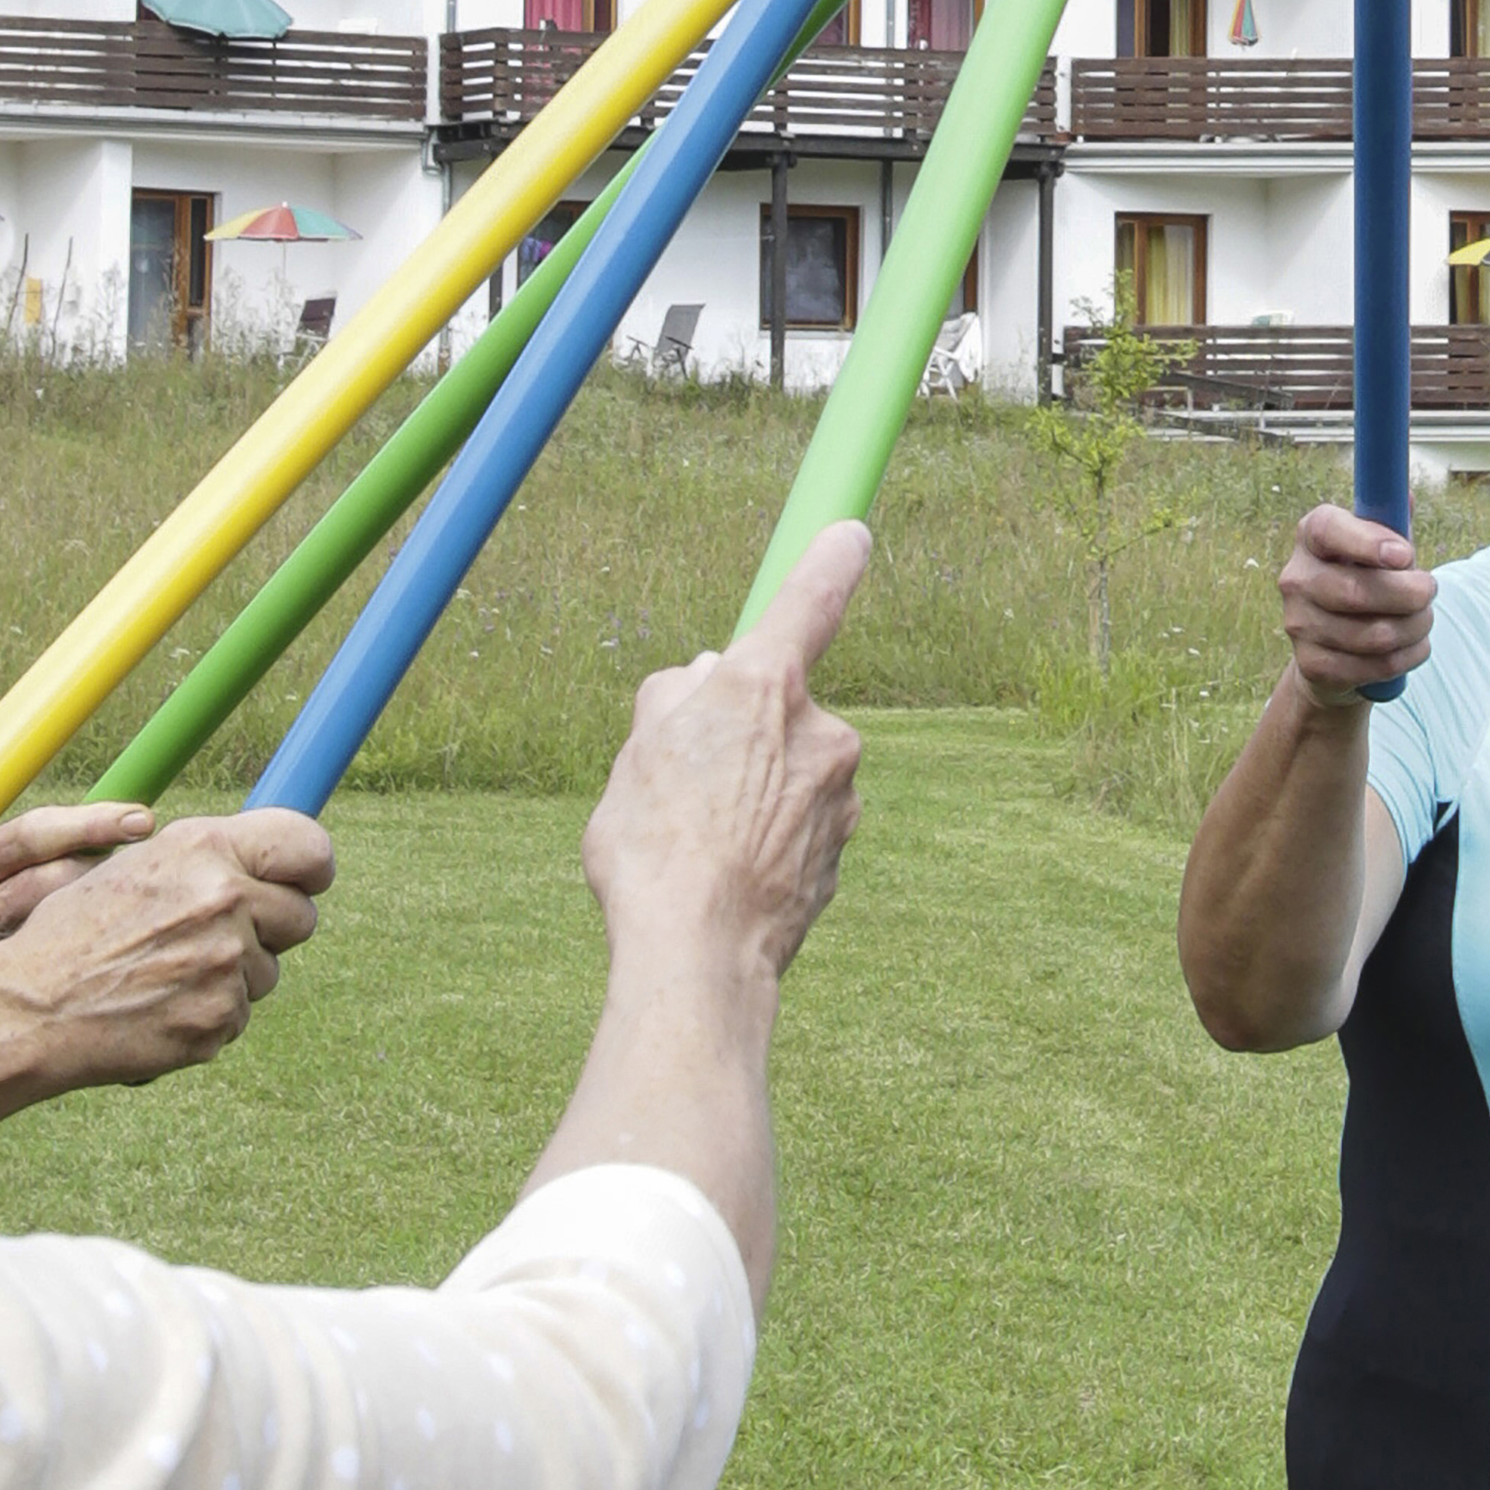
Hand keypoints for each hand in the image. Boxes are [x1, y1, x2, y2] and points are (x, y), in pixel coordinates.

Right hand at [0, 810, 338, 1095]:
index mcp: (202, 848)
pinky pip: (239, 1015)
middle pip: (302, 917)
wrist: (31, 1007)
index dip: (314, 867)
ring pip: (268, 971)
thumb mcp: (138, 870)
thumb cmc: (76, 933)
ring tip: (164, 976)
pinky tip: (159, 1009)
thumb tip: (273, 865)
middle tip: (219, 939)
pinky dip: (208, 1016)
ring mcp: (227, 962)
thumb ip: (208, 862)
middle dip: (272, 930)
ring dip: (232, 977)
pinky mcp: (221, 1017)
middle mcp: (223, 898)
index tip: (310, 879)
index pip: (307, 846)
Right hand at [584, 520, 873, 986]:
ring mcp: (841, 796)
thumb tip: (705, 676)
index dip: (830, 562)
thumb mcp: (637, 750)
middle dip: (738, 732)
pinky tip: (725, 876)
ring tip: (696, 843)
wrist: (699, 956)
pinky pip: (796, 826)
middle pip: (778, 709)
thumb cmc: (654, 846)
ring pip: (786, 772)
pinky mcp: (840, 852)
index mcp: (767, 687)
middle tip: (680, 785)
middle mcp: (822, 731)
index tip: (852, 533)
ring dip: (750, 792)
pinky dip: (765, 840)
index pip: (811, 601)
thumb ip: (675, 697)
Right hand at [1273, 504, 1433, 706]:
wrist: (1334, 643)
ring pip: (1374, 634)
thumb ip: (1393, 521)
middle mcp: (1296, 578)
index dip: (1368, 542)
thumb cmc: (1365, 578)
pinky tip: (1414, 646)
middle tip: (1430, 590)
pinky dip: (1408, 657)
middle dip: (1410, 594)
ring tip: (1424, 619)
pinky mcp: (1312, 664)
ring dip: (1416, 627)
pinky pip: (1375, 665)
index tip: (1406, 554)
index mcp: (1311, 536)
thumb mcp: (1379, 544)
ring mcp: (1298, 624)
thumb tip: (1409, 497)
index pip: (1329, 530)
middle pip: (1356, 591)